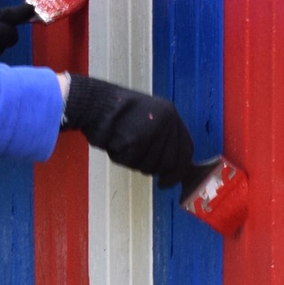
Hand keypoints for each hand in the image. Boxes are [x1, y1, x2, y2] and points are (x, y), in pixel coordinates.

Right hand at [62, 75, 195, 179]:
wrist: (96, 104)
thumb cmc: (118, 113)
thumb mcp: (150, 118)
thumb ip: (163, 138)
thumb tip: (171, 167)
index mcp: (171, 114)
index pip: (186, 149)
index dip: (179, 170)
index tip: (168, 181)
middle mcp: (167, 122)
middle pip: (170, 162)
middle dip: (156, 171)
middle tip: (142, 167)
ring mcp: (153, 131)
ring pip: (151, 165)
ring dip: (136, 163)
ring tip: (123, 146)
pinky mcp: (137, 140)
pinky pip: (133, 162)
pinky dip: (122, 159)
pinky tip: (115, 144)